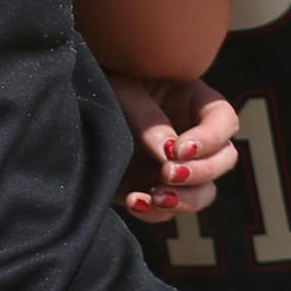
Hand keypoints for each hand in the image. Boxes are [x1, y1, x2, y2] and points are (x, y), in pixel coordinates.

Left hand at [108, 74, 238, 220]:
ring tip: (156, 195)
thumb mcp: (123, 88)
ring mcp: (174, 164)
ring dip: (185, 199)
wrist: (66, 105)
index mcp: (190, 98)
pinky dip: (156, 212)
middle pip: (223, 160)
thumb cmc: (102, 79)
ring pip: (204, 191)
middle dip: (201, 172)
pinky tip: (134, 202)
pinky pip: (169, 209)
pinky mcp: (153, 186)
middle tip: (168, 172)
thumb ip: (148, 119)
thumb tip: (169, 154)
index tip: (178, 150)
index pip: (224, 120)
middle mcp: (190, 134)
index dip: (211, 138)